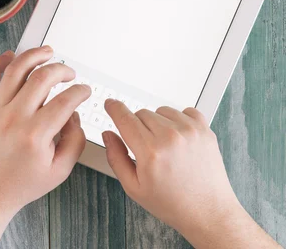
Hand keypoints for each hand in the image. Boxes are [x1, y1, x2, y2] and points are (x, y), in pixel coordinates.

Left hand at [0, 47, 90, 226]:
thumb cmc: (21, 184)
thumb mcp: (60, 171)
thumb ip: (75, 141)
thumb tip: (74, 115)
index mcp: (35, 135)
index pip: (65, 101)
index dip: (80, 91)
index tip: (84, 90)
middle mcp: (15, 118)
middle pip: (42, 77)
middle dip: (62, 70)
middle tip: (70, 74)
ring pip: (16, 69)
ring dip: (35, 55)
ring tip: (47, 52)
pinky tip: (10, 55)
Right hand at [102, 102, 240, 240]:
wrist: (208, 211)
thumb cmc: (173, 203)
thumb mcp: (134, 188)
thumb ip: (116, 158)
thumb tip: (108, 134)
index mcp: (150, 152)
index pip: (125, 118)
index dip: (114, 108)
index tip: (110, 104)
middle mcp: (170, 137)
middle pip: (141, 113)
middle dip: (138, 127)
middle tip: (146, 149)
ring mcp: (189, 130)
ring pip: (161, 111)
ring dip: (158, 123)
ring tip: (165, 147)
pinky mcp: (204, 128)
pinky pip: (183, 111)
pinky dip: (178, 121)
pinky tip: (179, 140)